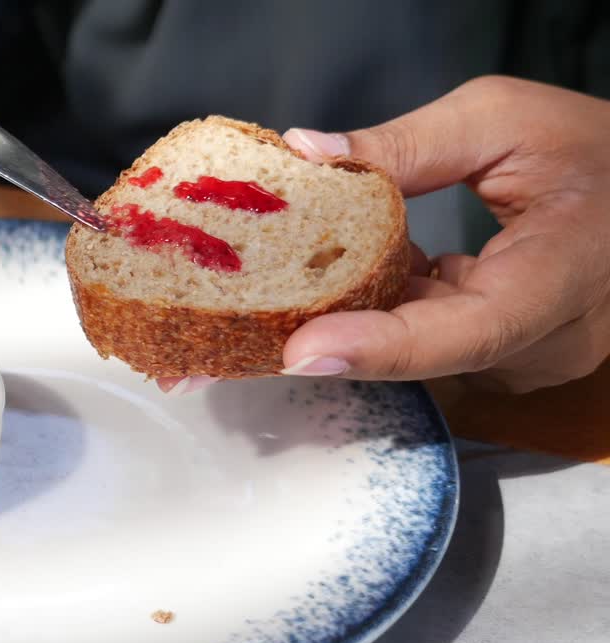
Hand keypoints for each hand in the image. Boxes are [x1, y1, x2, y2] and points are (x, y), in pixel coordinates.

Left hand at [276, 76, 609, 392]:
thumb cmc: (594, 149)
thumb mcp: (505, 120)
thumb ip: (408, 142)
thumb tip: (307, 152)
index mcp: (561, 281)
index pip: (464, 331)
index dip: (379, 346)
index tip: (301, 349)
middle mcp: (543, 342)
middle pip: (422, 352)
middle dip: (328, 338)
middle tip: (236, 339)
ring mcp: (524, 356)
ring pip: (417, 348)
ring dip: (346, 321)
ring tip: (260, 309)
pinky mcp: (503, 351)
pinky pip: (427, 336)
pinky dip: (379, 309)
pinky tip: (328, 281)